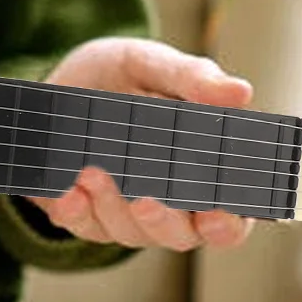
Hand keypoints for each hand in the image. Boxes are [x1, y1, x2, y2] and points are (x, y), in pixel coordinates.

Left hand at [23, 36, 254, 252]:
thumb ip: (193, 79)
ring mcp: (127, 215)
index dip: (226, 223)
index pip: (230, 218)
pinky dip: (75, 212)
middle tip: (144, 200)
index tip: (213, 214)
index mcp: (206, 173)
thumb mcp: (153, 66)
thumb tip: (241, 92)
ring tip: (92, 172)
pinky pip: (82, 225)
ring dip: (112, 205)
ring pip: (129, 231)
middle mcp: (172, 205)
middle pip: (180, 235)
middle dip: (163, 221)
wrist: (59, 84)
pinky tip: (69, 193)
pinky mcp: (85, 215)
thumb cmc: (124, 77)